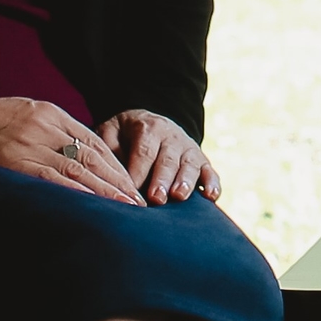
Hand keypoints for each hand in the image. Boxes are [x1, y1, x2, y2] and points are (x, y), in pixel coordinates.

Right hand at [0, 88, 139, 201]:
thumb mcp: (27, 115)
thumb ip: (53, 131)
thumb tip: (79, 156)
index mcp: (52, 114)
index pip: (95, 141)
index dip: (117, 165)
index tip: (133, 183)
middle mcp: (46, 125)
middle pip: (92, 155)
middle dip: (118, 179)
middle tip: (139, 200)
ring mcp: (29, 141)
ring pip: (77, 167)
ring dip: (104, 189)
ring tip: (124, 206)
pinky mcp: (11, 158)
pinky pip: (49, 177)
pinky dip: (74, 191)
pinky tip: (90, 204)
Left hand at [99, 110, 219, 203]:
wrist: (150, 123)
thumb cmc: (124, 135)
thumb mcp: (110, 132)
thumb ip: (108, 149)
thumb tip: (110, 174)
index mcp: (148, 128)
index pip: (143, 152)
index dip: (137, 173)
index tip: (130, 192)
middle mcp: (172, 137)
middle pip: (168, 160)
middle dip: (162, 180)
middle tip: (156, 198)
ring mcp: (189, 148)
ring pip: (190, 165)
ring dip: (186, 181)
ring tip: (179, 196)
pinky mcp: (202, 160)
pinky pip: (210, 171)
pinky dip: (213, 184)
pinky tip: (211, 196)